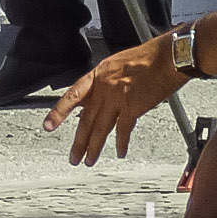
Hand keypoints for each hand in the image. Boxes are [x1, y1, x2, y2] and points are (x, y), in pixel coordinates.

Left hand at [46, 34, 181, 164]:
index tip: (48, 125)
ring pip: (101, 128)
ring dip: (94, 147)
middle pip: (86, 119)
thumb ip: (107, 81)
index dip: (58, 112)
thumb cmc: (148, 57)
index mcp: (98, 75)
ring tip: (89, 160)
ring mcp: (117, 98)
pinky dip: (121, 142)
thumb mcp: (117, 63)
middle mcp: (104, 87)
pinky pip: (123, 129)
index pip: (72, 96)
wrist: (168, 57)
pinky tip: (120, 152)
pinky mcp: (133, 107)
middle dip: (78, 141)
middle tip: (73, 156)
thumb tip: (103, 97)